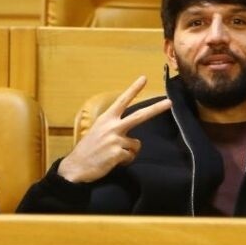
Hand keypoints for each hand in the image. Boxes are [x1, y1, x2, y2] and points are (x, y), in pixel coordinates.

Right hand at [57, 76, 171, 182]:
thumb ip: (112, 128)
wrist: (76, 167)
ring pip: (136, 145)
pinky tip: (112, 161)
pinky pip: (130, 157)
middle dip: (156, 109)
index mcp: (106, 119)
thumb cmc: (87, 149)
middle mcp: (112, 126)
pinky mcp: (118, 153)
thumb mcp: (97, 131)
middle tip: (169, 102)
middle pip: (139, 116)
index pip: (122, 101)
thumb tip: (129, 135)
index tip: (143, 78)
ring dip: (129, 152)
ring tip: (113, 155)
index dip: (133, 89)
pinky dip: (124, 161)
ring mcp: (115, 139)